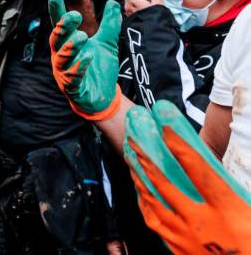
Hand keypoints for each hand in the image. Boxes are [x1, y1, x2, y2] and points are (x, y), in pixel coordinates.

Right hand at [48, 0, 121, 120]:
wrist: (103, 96)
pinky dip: (78, 66)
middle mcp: (61, 56)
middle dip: (63, 26)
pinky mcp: (72, 87)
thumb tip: (113, 3)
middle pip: (57, 38)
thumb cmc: (99, 68)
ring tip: (82, 35)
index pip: (59, 25)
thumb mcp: (107, 44)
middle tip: (74, 15)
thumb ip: (109, 25)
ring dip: (70, 45)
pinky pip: (71, 76)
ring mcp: (64, 72)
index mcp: (67, 43)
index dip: (56, 12)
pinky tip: (88, 57)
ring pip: (61, 57)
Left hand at [124, 100, 250, 253]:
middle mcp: (202, 224)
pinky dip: (144, 203)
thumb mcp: (250, 212)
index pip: (200, 172)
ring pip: (153, 202)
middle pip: (165, 185)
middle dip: (146, 159)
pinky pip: (153, 221)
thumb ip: (234, 188)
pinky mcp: (178, 249)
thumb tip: (217, 167)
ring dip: (140, 178)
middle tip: (134, 140)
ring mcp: (186, 237)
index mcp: (229, 212)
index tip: (166, 128)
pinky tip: (140, 192)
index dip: (181, 148)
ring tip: (131, 159)